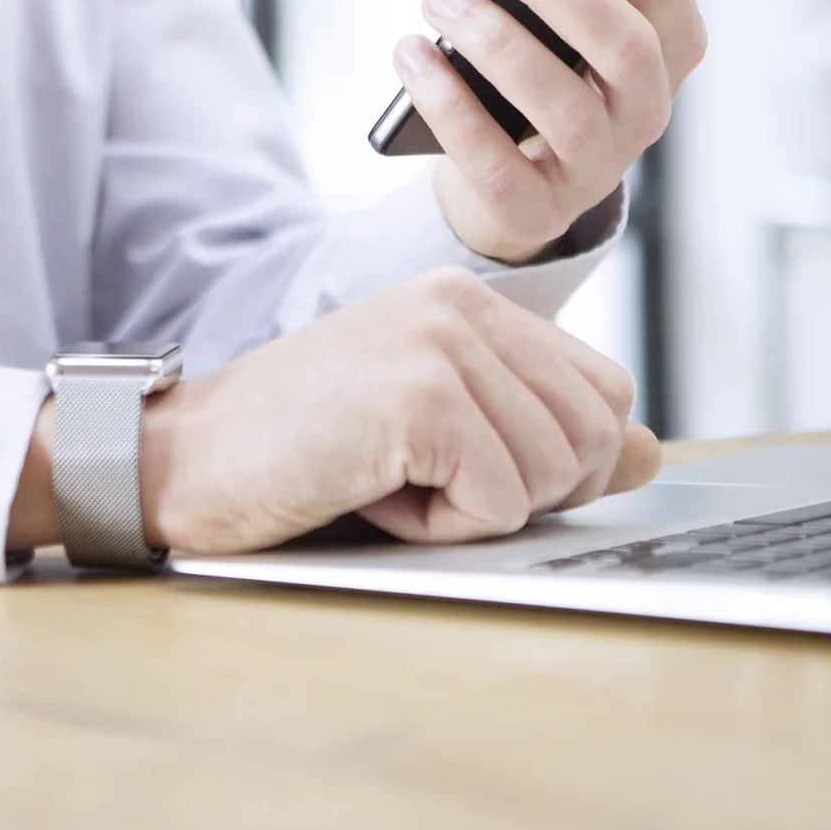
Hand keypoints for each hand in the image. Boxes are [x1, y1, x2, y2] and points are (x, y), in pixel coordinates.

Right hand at [132, 268, 660, 555]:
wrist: (180, 460)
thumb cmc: (300, 451)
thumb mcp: (436, 435)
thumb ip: (539, 434)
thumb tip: (650, 452)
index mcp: (470, 301)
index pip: (603, 391)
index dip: (557, 459)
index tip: (466, 468)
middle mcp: (464, 305)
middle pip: (597, 433)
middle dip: (525, 488)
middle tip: (423, 478)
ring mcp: (444, 345)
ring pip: (556, 472)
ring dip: (475, 511)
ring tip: (389, 479)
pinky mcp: (423, 398)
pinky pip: (501, 503)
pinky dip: (441, 528)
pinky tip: (372, 491)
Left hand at [392, 0, 761, 262]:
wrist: (515, 174)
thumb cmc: (572, 62)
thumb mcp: (625, 0)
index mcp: (675, 47)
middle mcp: (647, 112)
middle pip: (618, 44)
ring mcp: (594, 167)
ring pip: (557, 105)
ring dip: (493, 41)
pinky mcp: (532, 210)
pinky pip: (494, 164)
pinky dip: (449, 106)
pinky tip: (412, 53)